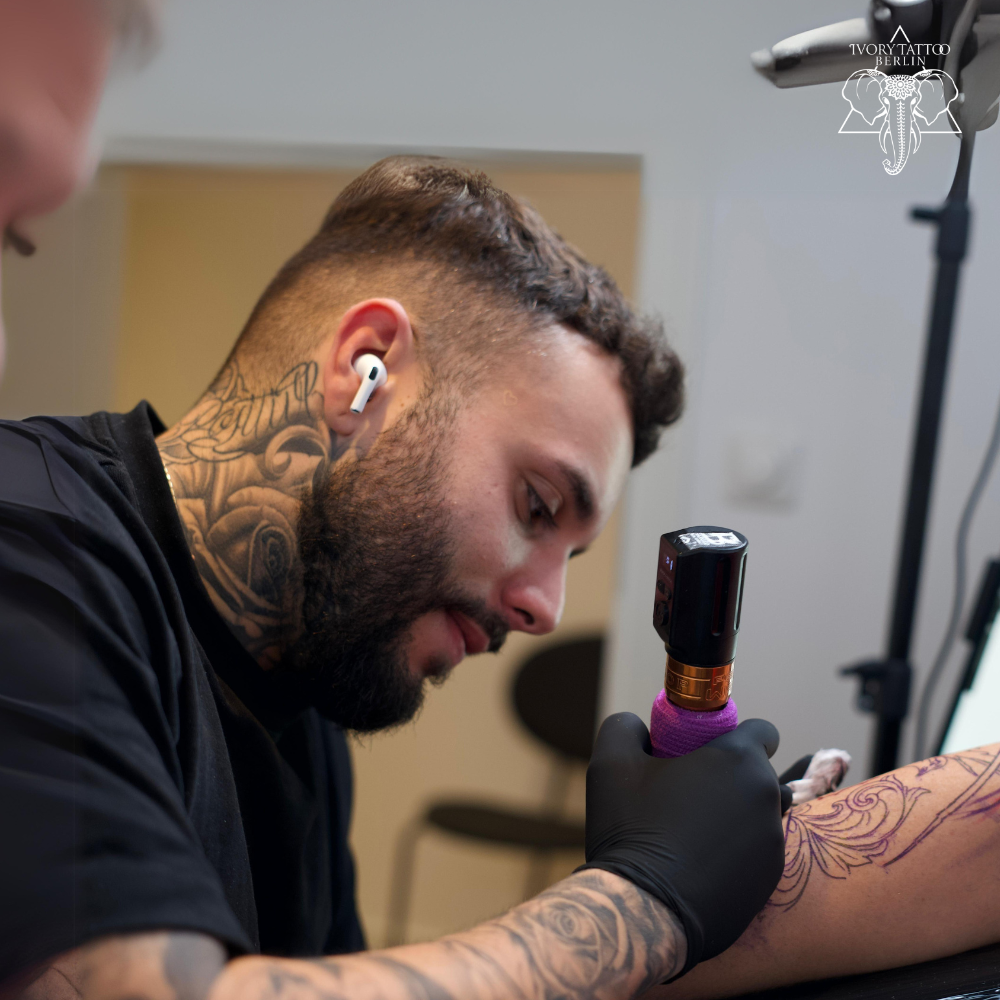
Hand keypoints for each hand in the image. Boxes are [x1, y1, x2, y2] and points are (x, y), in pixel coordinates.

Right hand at [578, 713, 784, 976]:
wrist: (644, 910)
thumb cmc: (630, 829)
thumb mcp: (610, 762)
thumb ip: (626, 727)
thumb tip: (641, 728)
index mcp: (739, 760)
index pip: (762, 730)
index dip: (735, 733)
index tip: (706, 749)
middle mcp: (767, 798)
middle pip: (760, 773)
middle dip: (732, 776)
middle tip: (689, 792)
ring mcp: (773, 843)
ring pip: (760, 813)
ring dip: (737, 814)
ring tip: (695, 830)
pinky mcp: (771, 881)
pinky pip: (758, 852)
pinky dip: (737, 851)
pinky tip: (700, 863)